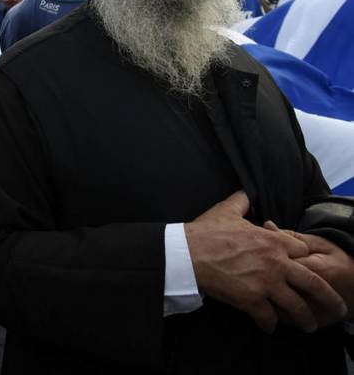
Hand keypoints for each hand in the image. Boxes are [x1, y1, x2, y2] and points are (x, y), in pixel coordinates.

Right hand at [184, 192, 345, 332]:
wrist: (186, 253)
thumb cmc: (205, 232)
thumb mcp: (226, 210)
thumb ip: (242, 201)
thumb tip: (247, 193)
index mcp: (273, 240)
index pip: (303, 251)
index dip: (306, 260)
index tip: (307, 269)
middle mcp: (276, 262)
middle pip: (313, 282)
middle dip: (327, 297)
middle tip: (335, 307)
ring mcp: (265, 282)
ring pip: (296, 305)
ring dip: (305, 318)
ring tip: (309, 325)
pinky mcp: (251, 300)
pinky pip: (269, 317)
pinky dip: (271, 324)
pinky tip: (270, 327)